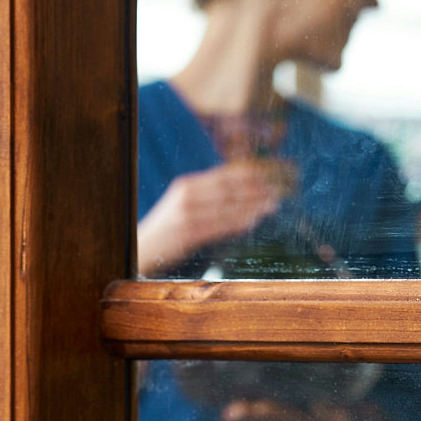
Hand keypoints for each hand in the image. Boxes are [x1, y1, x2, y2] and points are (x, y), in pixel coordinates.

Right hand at [135, 161, 287, 275]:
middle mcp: (187, 196)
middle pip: (229, 188)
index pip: (224, 174)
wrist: (141, 248)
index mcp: (187, 184)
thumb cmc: (167, 229)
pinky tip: (254, 219)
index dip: (249, 172)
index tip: (271, 172)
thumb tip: (240, 193)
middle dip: (256, 188)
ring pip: (228, 206)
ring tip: (272, 203)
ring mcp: (187, 215)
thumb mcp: (184, 205)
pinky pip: (220, 226)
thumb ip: (208, 197)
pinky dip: (239, 222)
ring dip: (253, 204)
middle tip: (279, 188)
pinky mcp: (188, 234)